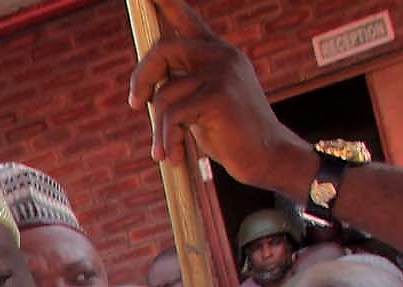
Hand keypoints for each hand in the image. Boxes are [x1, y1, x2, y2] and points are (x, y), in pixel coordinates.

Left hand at [126, 0, 313, 194]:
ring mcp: (223, 72)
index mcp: (217, 53)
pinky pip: (173, 116)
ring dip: (159, 127)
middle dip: (141, 77)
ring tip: (166, 148)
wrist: (266, 155)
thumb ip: (182, 85)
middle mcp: (222, 55)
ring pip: (164, 93)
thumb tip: (146, 86)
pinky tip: (174, 155)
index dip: (165, 2)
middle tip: (136, 103)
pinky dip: (167, 139)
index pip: (187, 19)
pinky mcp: (219, 95)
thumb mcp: (202, 102)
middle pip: (163, 48)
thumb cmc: (231, 134)